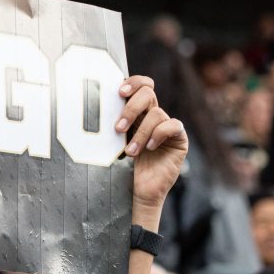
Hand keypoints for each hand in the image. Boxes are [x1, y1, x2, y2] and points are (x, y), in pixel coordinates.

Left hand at [115, 75, 187, 217]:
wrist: (141, 190)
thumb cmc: (125, 167)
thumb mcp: (115, 142)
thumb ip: (113, 123)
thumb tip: (94, 106)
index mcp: (139, 111)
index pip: (141, 85)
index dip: (133, 83)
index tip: (119, 93)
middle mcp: (154, 115)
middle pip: (148, 93)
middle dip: (131, 109)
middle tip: (118, 128)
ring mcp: (168, 126)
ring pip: (156, 114)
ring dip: (140, 134)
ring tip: (131, 152)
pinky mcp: (179, 139)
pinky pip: (172, 125)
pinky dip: (158, 135)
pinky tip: (149, 148)